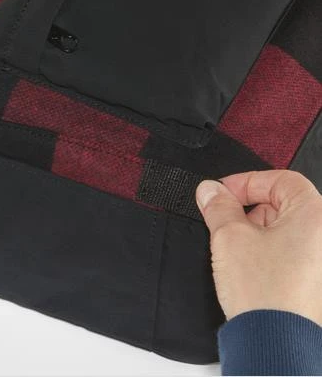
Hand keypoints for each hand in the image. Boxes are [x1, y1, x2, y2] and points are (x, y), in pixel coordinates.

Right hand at [196, 170, 321, 325]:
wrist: (275, 342)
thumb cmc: (264, 292)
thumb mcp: (229, 236)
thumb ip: (218, 205)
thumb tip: (211, 191)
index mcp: (315, 216)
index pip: (280, 179)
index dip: (247, 182)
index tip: (223, 193)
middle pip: (284, 203)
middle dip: (248, 207)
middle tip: (222, 217)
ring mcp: (320, 259)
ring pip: (286, 227)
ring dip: (256, 229)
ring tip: (233, 246)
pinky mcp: (314, 279)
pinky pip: (291, 250)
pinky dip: (268, 248)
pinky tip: (247, 263)